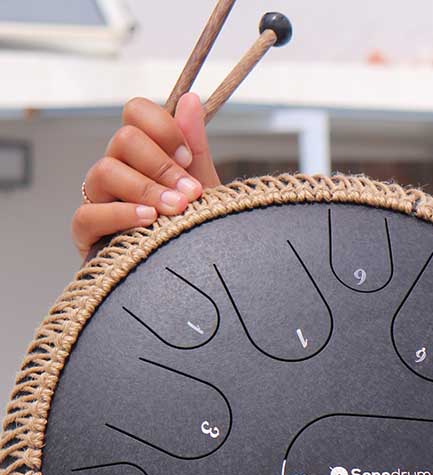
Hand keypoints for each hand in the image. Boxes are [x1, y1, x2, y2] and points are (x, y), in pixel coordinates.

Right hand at [71, 92, 221, 259]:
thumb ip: (195, 146)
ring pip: (105, 170)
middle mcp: (117, 169)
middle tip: (190, 194)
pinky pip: (89, 214)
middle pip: (123, 140)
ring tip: (176, 211)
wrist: (195, 277)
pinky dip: (120, 214)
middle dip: (161, 166)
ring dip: (146, 189)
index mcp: (142, 154)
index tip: (188, 156)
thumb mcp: (204, 188)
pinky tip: (149, 221)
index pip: (135, 113)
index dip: (162, 128)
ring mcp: (99, 199)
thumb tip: (190, 99)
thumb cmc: (196, 229)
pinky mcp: (88, 233)